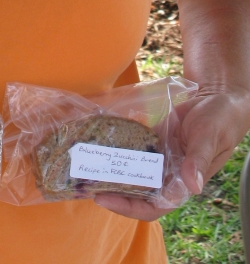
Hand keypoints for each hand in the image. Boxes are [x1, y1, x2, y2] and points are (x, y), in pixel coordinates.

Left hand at [94, 86, 249, 221]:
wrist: (217, 97)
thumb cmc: (220, 121)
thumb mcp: (209, 137)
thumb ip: (198, 160)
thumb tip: (191, 186)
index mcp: (182, 183)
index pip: (152, 207)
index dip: (127, 206)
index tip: (103, 199)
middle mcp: (167, 174)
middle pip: (135, 192)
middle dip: (110, 189)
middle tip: (84, 179)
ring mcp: (158, 157)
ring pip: (130, 171)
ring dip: (111, 169)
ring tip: (86, 162)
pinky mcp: (153, 140)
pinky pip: (132, 147)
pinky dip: (117, 146)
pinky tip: (99, 139)